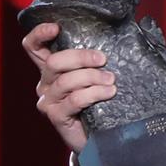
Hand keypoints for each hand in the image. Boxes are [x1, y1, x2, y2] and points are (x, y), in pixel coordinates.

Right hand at [23, 22, 114, 152]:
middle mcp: (46, 83)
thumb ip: (100, 59)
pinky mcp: (57, 116)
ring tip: (111, 81)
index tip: (56, 28)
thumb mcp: (96, 77)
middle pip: (54, 61)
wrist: (97, 138)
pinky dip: (94, 93)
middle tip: (103, 60)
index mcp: (51, 69)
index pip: (33, 47)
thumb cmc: (99, 102)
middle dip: (80, 57)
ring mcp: (49, 100)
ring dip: (92, 77)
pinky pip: (74, 100)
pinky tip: (109, 92)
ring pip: (66, 80)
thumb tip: (132, 31)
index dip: (39, 34)